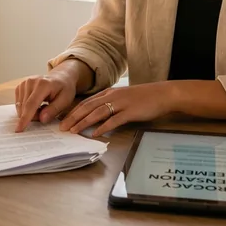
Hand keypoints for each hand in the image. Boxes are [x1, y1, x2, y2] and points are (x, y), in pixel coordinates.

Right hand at [13, 72, 79, 131]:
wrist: (60, 77)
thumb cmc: (64, 89)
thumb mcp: (65, 100)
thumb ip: (54, 110)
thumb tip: (41, 119)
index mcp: (43, 84)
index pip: (31, 104)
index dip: (25, 118)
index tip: (19, 129)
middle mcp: (30, 81)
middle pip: (25, 107)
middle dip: (34, 117)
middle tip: (46, 114)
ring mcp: (24, 83)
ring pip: (21, 107)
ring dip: (30, 113)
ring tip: (43, 107)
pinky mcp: (20, 86)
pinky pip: (19, 104)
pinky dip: (26, 108)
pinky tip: (37, 104)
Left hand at [59, 83, 175, 137]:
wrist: (162, 94)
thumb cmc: (143, 98)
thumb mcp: (122, 98)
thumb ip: (109, 105)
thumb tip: (96, 117)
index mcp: (109, 93)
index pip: (86, 102)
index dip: (73, 111)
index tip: (62, 120)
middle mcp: (112, 96)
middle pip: (88, 107)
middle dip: (73, 117)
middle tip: (62, 128)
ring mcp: (121, 104)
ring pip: (97, 113)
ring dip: (84, 122)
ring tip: (73, 131)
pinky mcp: (130, 112)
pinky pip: (114, 120)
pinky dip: (103, 127)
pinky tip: (95, 133)